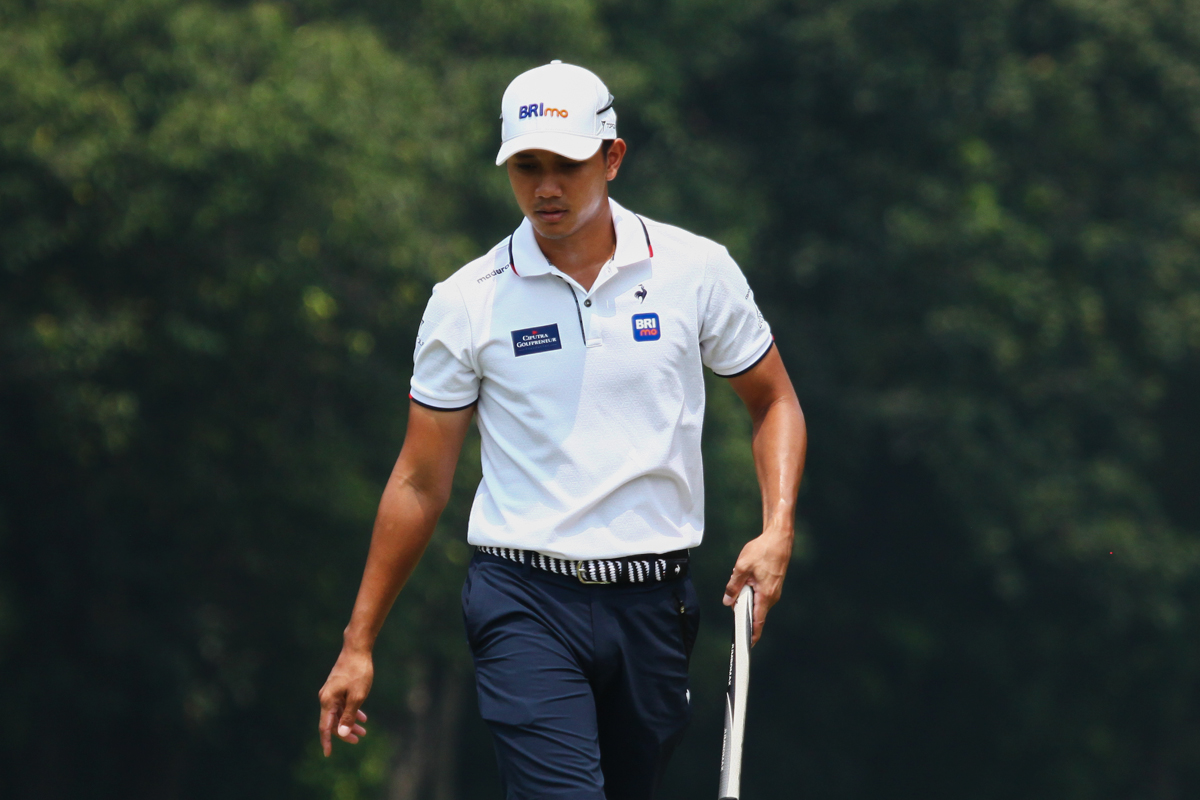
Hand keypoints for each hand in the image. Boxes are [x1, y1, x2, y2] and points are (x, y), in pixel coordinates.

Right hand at [317, 647, 373, 755]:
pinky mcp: (337, 687)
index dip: (327, 742)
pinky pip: (342, 704)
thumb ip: (349, 716)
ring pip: (339, 713)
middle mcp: (326, 697)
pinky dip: (351, 711)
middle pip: (333, 721)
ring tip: (364, 731)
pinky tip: (363, 716)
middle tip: (358, 740)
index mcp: (327, 701)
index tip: (328, 755)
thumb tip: (341, 733)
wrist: (358, 649)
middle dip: (344, 732)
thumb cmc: (358, 672)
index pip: (325, 727)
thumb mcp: (357, 697)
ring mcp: (331, 692)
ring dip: (350, 722)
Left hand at [723, 529, 791, 644]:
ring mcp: (774, 591)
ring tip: (742, 578)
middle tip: (734, 598)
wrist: (779, 538)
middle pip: (755, 611)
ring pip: (756, 601)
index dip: (751, 635)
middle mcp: (772, 596)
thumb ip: (733, 585)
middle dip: (742, 609)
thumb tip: (727, 600)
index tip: (746, 646)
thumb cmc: (763, 550)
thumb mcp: (742, 567)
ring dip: (746, 596)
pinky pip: (760, 594)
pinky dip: (751, 590)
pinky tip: (747, 576)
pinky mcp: (773, 584)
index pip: (758, 622)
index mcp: (765, 595)